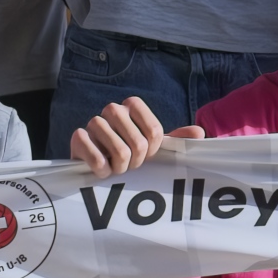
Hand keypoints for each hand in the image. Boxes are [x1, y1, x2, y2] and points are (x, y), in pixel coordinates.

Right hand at [68, 97, 196, 177]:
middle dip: (137, 162)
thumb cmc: (128, 152)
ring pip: (119, 152)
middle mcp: (113, 109)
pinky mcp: (77, 137)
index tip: (146, 155)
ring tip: (116, 166)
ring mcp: (93, 122)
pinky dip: (103, 171)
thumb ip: (175, 140)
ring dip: (120, 168)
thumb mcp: (153, 146)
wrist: (96, 163)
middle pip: (139, 143)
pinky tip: (101, 170)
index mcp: (133, 106)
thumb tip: (199, 133)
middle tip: (129, 164)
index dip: (153, 151)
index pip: (154, 132)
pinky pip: (97, 158)